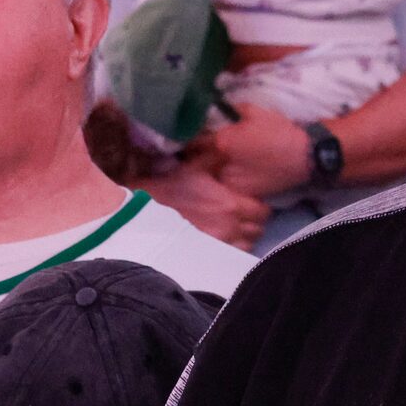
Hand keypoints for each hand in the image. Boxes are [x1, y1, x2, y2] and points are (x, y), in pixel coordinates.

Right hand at [145, 162, 269, 250]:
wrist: (142, 212)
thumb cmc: (169, 187)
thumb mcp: (194, 167)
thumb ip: (215, 160)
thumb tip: (229, 148)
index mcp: (231, 204)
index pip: (263, 211)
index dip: (258, 206)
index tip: (249, 202)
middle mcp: (230, 227)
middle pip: (258, 230)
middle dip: (253, 222)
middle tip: (242, 215)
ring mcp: (220, 245)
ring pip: (247, 245)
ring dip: (243, 236)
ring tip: (233, 229)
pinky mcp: (208, 257)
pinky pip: (231, 256)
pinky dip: (231, 249)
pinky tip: (222, 240)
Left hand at [183, 104, 311, 200]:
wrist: (304, 157)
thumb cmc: (278, 130)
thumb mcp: (255, 111)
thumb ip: (233, 109)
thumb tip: (222, 108)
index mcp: (220, 142)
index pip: (193, 142)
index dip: (189, 138)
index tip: (188, 136)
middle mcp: (220, 164)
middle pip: (199, 161)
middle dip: (198, 155)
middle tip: (199, 150)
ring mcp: (231, 182)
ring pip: (213, 175)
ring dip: (212, 169)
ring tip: (219, 163)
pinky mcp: (243, 194)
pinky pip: (228, 185)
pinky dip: (228, 179)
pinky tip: (235, 173)